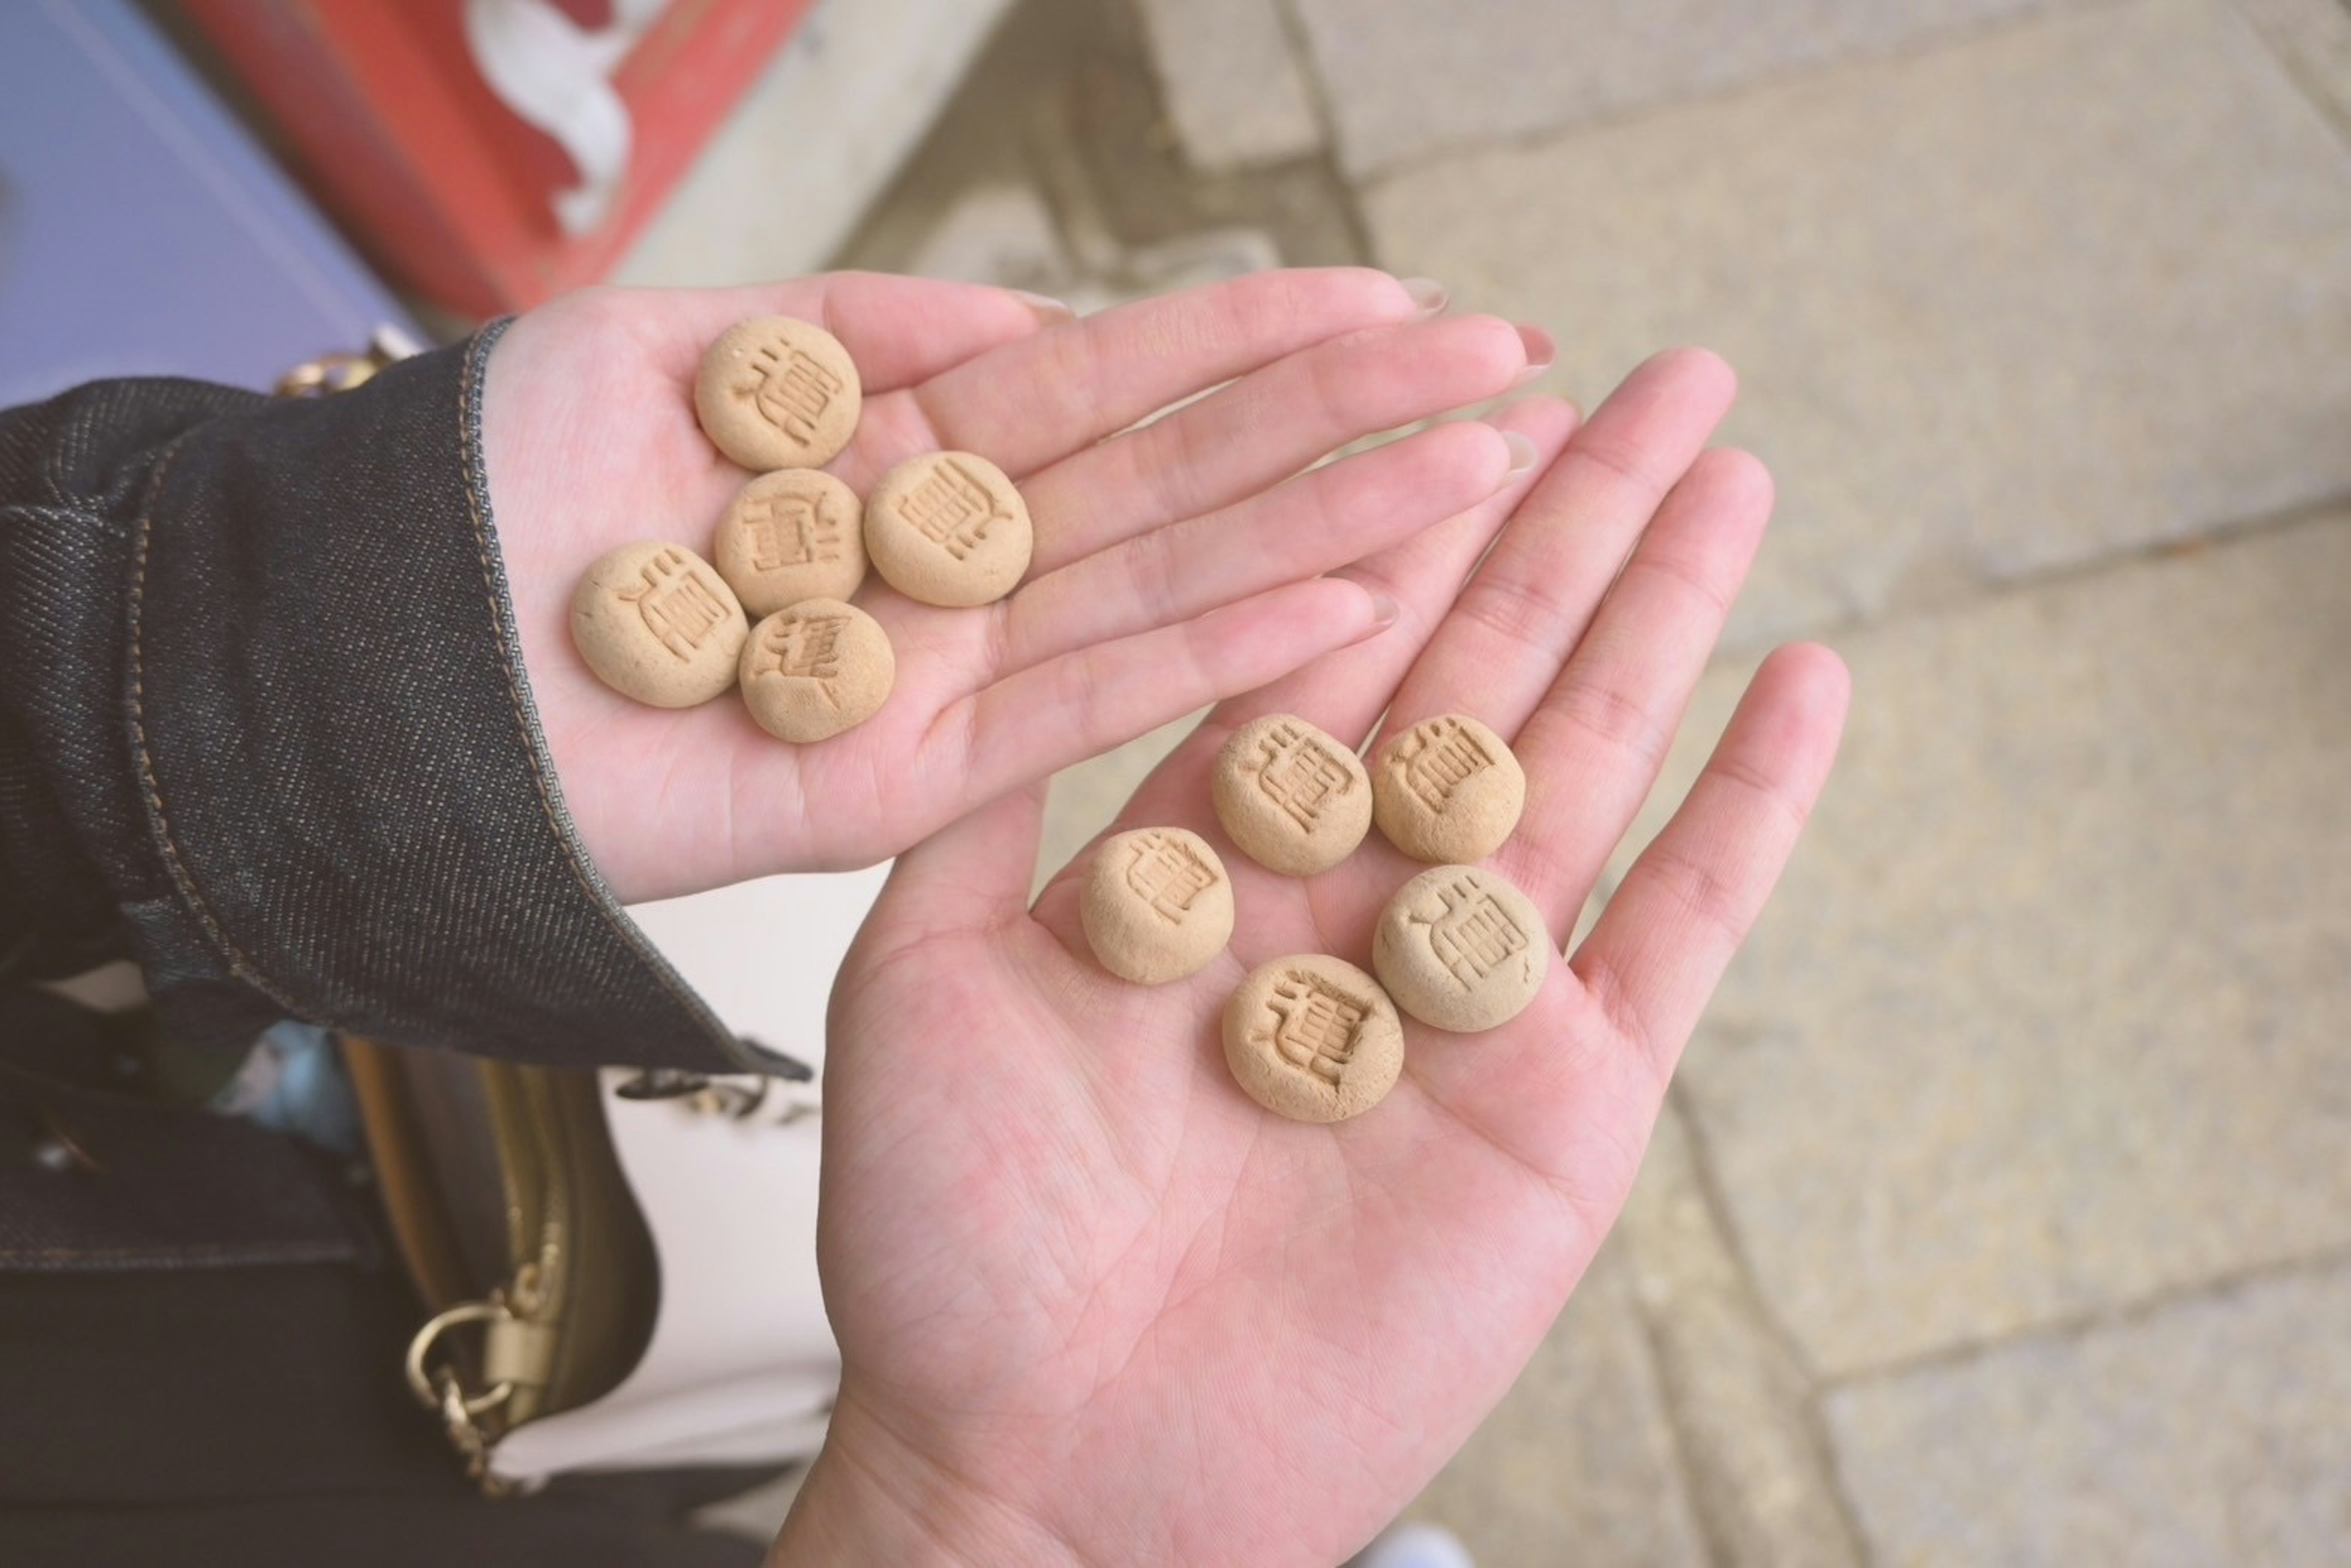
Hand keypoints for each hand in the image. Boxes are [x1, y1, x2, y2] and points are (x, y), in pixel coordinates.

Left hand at [479, 270, 1542, 901]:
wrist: (369, 655)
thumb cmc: (494, 493)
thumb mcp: (688, 345)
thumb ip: (867, 330)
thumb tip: (1041, 325)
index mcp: (901, 452)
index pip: (1118, 385)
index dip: (1262, 340)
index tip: (1402, 302)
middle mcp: (945, 567)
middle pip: (1178, 484)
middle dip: (1344, 425)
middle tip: (1510, 375)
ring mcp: (936, 679)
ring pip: (1165, 592)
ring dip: (1329, 532)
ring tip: (1479, 474)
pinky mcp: (901, 787)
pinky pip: (1080, 718)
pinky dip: (1211, 662)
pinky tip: (1343, 606)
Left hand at [777, 352, 1850, 1565]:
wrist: (1051, 1466)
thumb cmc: (954, 1249)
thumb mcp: (927, 979)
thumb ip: (988, 806)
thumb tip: (994, 625)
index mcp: (1210, 855)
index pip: (1320, 635)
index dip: (1390, 502)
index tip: (1448, 373)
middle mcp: (1349, 901)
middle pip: (1479, 663)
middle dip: (1561, 513)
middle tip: (1646, 367)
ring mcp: (1466, 992)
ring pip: (1591, 756)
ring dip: (1664, 605)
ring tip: (1726, 462)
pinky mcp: (1565, 1099)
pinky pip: (1682, 931)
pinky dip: (1751, 808)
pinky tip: (1803, 677)